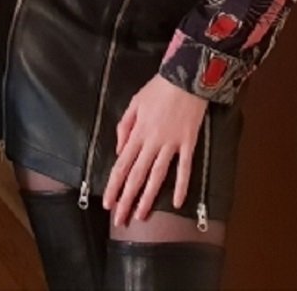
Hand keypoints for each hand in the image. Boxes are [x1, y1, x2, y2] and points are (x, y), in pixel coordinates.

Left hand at [103, 74, 207, 225]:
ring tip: (141, 215)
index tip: (108, 204)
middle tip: (120, 220)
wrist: (185, 76)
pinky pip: (185, 168)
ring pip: (157, 176)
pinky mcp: (188, 142)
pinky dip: (182, 185)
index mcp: (137, 132)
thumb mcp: (135, 102)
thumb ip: (124, 126)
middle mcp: (152, 142)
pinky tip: (179, 202)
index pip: (121, 165)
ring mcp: (171, 144)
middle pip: (137, 175)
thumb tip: (120, 150)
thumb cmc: (159, 87)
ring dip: (148, 197)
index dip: (114, 186)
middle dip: (127, 199)